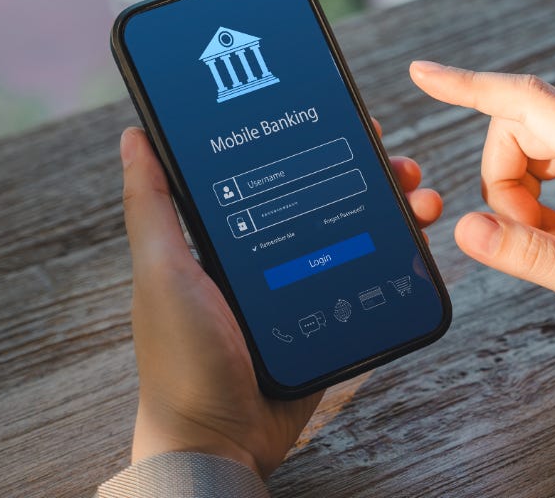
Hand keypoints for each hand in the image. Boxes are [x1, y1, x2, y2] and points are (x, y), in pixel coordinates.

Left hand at [118, 120, 441, 476]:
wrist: (222, 441)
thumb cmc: (181, 359)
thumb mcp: (162, 273)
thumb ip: (151, 207)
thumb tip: (134, 136)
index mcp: (225, 236)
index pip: (274, 169)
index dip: (308, 138)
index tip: (341, 115)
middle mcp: (267, 255)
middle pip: (326, 194)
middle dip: (367, 170)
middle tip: (396, 160)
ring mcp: (302, 288)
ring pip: (357, 230)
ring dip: (394, 208)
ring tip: (420, 199)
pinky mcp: (330, 320)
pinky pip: (371, 277)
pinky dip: (400, 255)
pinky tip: (420, 239)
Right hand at [410, 61, 554, 349]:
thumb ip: (533, 258)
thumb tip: (465, 228)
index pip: (529, 103)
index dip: (469, 86)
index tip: (422, 73)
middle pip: (519, 130)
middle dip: (502, 186)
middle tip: (534, 241)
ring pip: (528, 145)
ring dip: (520, 195)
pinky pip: (548, 158)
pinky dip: (537, 196)